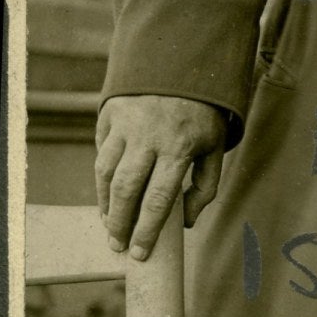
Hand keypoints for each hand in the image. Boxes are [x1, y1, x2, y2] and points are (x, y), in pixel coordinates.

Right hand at [95, 95, 228, 259]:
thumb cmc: (202, 115)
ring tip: (110, 223)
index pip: (158, 199)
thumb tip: (184, 223)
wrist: (182, 63)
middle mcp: (148, 136)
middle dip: (119, 223)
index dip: (146, 231)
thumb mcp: (215, 148)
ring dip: (105, 203)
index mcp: (179, 147)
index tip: (139, 253)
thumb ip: (205, 188)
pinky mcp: (110, 113)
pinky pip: (101, 151)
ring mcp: (125, 123)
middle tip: (117, 244)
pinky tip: (108, 193)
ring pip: (105, 172)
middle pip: (126, 190)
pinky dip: (102, 175)